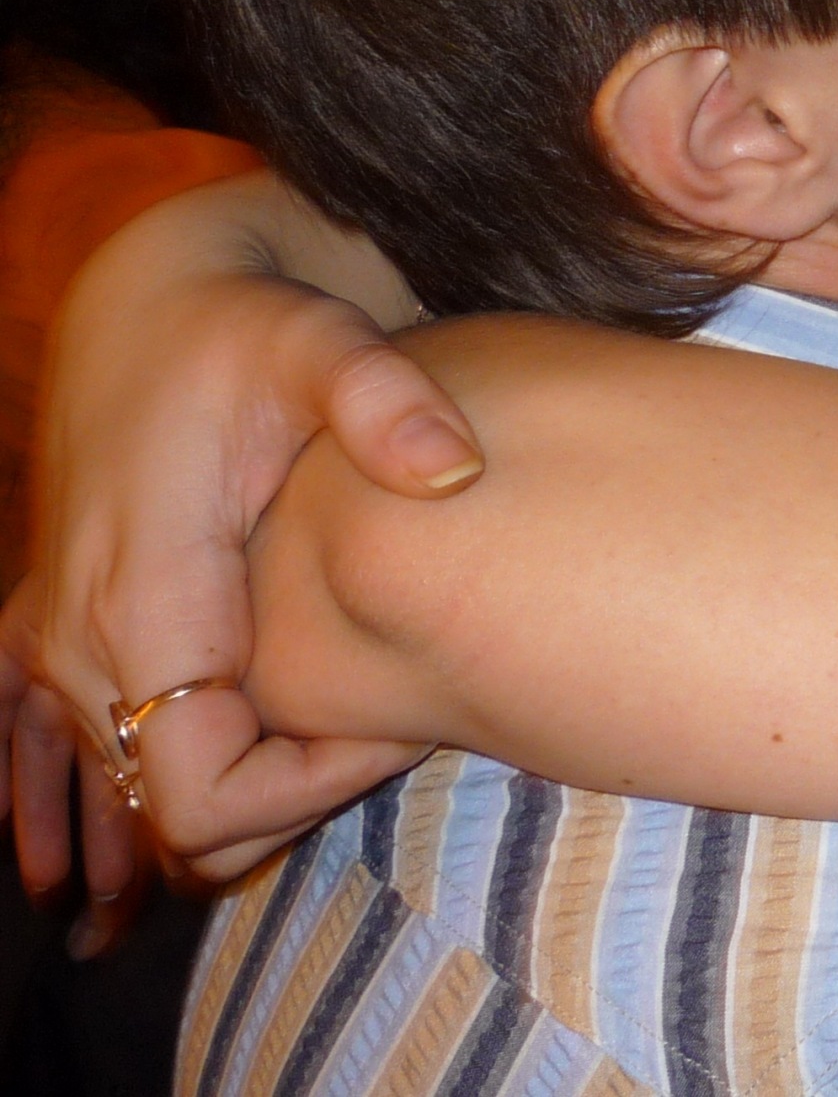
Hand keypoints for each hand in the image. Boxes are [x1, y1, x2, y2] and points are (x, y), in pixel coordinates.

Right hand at [10, 199, 474, 885]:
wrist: (155, 295)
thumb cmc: (248, 325)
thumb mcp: (326, 343)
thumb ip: (389, 402)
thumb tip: (453, 470)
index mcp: (149, 596)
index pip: (207, 787)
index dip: (304, 789)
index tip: (395, 727)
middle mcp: (82, 635)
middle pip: (164, 810)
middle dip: (264, 815)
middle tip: (369, 757)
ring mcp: (51, 636)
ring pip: (105, 798)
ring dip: (163, 839)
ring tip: (214, 877)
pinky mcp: (46, 624)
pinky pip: (32, 754)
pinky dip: (62, 818)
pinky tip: (73, 884)